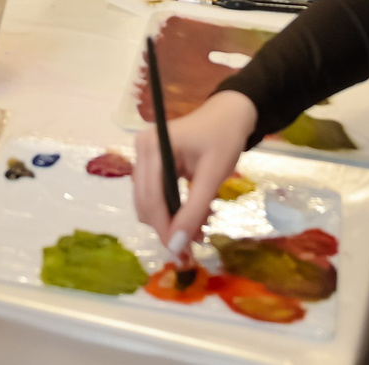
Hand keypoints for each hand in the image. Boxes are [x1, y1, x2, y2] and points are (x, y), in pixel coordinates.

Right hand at [130, 90, 257, 251]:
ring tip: (198, 233)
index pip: (152, 198)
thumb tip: (176, 245)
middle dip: (167, 228)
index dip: (164, 228)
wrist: (228, 115)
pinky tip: (194, 218)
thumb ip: (194, 211)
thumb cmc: (223, 140)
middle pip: (145, 203)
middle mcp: (141, 150)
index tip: (181, 254)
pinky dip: (171, 211)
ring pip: (148, 203)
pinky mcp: (150, 164)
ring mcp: (143, 157)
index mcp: (153, 147)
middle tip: (191, 251)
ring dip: (170, 221)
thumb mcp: (213, 176)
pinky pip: (154, 196)